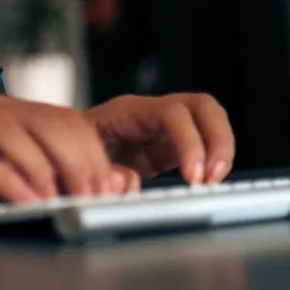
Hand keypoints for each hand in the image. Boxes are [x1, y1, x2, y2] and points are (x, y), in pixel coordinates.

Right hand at [0, 95, 126, 215]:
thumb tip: (114, 186)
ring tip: (57, 203)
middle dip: (78, 164)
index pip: (70, 121)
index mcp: (16, 114)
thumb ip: (57, 180)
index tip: (106, 191)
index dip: (95, 155)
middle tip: (87, 200)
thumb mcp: (14, 179)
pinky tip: (24, 203)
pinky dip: (8, 182)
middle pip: (50, 123)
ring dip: (44, 171)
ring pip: (15, 134)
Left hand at [85, 93, 234, 185]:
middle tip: (212, 177)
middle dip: (218, 140)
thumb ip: (104, 172)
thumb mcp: (80, 161)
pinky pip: (206, 141)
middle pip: (202, 106)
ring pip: (210, 119)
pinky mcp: (173, 143)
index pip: (172, 113)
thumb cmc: (71, 150)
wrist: (67, 150)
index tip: (193, 177)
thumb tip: (130, 183)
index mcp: (128, 110)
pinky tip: (206, 183)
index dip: (189, 142)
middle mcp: (152, 112)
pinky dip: (214, 160)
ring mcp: (166, 126)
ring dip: (222, 150)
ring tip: (213, 181)